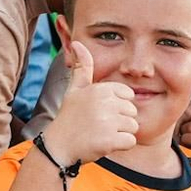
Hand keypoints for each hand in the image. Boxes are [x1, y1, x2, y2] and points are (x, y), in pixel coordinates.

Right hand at [42, 41, 136, 165]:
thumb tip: (77, 43)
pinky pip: (131, 141)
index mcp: (100, 89)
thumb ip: (82, 67)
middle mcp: (105, 103)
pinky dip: (120, 145)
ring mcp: (108, 122)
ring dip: (120, 133)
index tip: (99, 112)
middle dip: (119, 121)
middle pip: (132, 111)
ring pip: (133, 126)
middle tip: (99, 125)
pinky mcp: (110, 140)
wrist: (58, 147)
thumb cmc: (69, 117)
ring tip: (101, 134)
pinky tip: (104, 144)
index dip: (117, 106)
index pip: (128, 95)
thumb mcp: (75, 89)